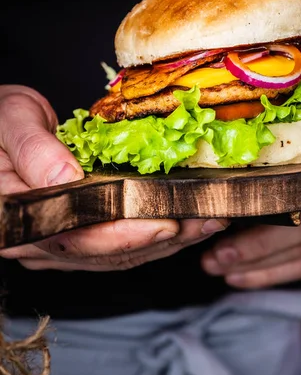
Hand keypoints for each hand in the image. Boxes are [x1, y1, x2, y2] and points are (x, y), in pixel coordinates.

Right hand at [0, 86, 228, 270]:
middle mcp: (40, 240)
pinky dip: (154, 235)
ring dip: (166, 242)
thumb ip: (33, 150)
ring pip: (118, 255)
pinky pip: (119, 243)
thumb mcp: (10, 120)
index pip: (75, 239)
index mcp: (19, 218)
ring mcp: (60, 241)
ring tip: (207, 222)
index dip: (124, 236)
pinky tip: (184, 223)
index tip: (166, 224)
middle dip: (161, 240)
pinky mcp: (78, 232)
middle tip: (206, 221)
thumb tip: (67, 178)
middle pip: (106, 254)